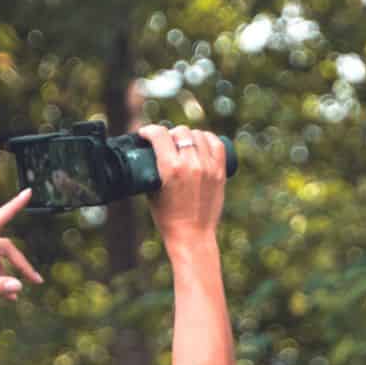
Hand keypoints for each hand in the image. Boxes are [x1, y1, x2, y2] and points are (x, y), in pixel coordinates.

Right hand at [138, 124, 225, 247]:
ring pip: (198, 135)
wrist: (192, 235)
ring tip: (183, 142)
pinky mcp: (220, 172)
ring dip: (188, 135)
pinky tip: (201, 141)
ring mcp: (208, 167)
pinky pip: (216, 144)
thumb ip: (151, 170)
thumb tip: (148, 153)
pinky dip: (207, 139)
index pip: (159, 134)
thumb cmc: (167, 218)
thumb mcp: (151, 192)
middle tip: (165, 141)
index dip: (149, 130)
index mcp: (170, 168)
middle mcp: (191, 164)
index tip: (145, 133)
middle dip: (169, 134)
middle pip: (180, 132)